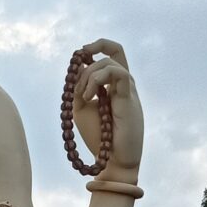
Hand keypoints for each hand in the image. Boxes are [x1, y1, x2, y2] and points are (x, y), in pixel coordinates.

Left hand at [73, 38, 142, 181]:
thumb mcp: (80, 109)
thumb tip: (78, 69)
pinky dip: (98, 79)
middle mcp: (123, 84)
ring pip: (111, 63)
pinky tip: (90, 97)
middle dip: (91, 55)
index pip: (111, 56)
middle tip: (78, 79)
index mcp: (113, 86)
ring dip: (89, 75)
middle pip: (114, 52)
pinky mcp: (129, 97)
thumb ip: (78, 89)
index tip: (81, 54)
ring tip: (84, 96)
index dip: (97, 47)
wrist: (111, 159)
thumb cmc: (98, 136)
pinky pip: (117, 74)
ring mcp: (128, 90)